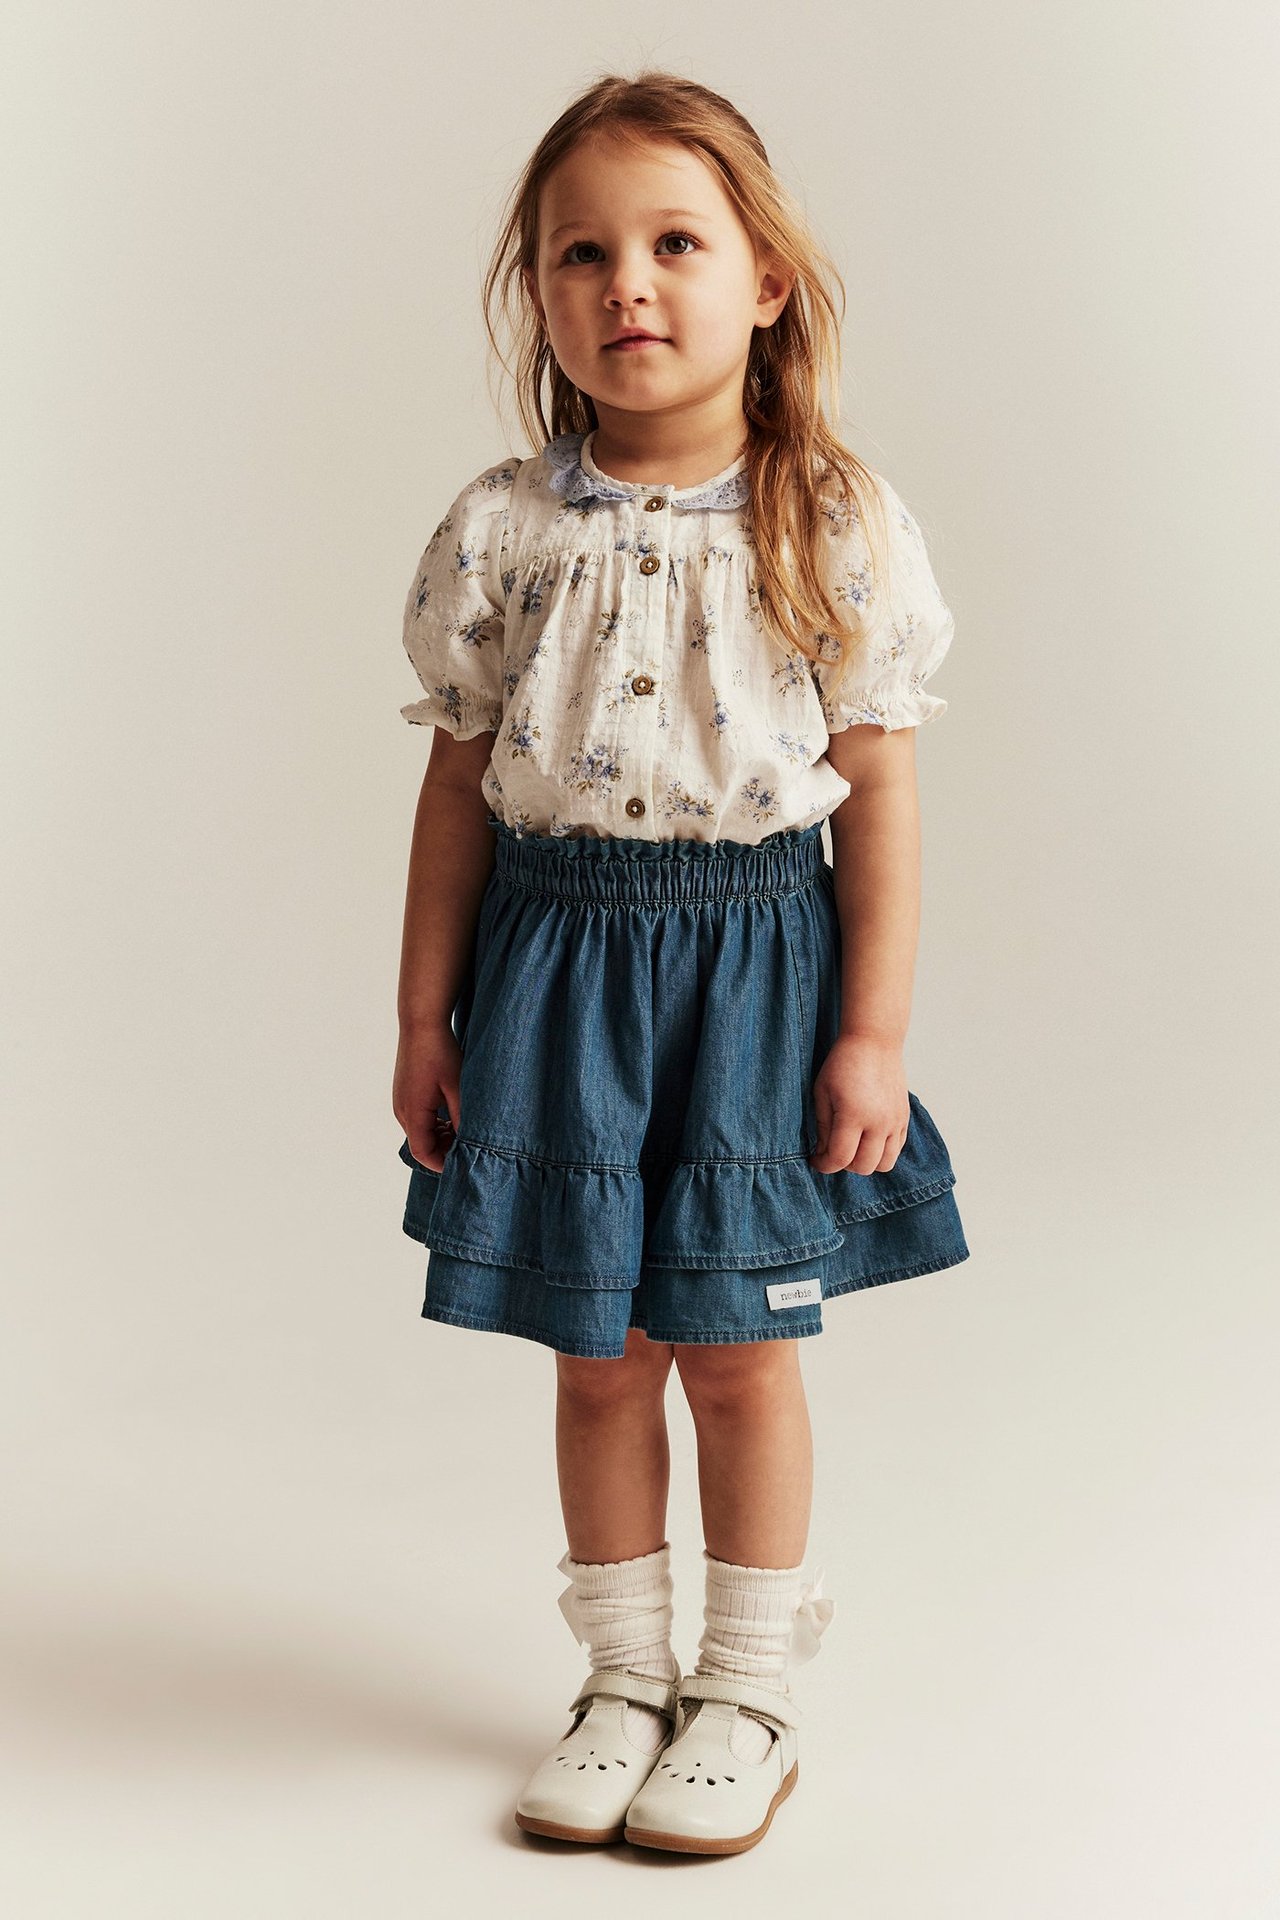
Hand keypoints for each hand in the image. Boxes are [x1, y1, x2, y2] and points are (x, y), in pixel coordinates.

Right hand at [392, 1022, 462, 1173]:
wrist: (421, 1024)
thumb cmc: (440, 1053)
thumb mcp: (457, 1087)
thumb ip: (461, 1118)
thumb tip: (469, 1142)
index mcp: (413, 1112)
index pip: (422, 1153)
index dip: (442, 1163)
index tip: (462, 1163)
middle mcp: (402, 1110)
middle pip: (421, 1144)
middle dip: (444, 1149)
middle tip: (468, 1143)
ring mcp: (401, 1101)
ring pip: (420, 1132)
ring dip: (440, 1135)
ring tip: (462, 1126)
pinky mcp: (404, 1093)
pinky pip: (418, 1118)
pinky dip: (434, 1123)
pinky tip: (451, 1112)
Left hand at [808, 1033, 909, 1175]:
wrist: (874, 1042)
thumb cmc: (843, 1063)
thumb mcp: (822, 1092)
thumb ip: (823, 1127)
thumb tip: (824, 1152)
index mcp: (854, 1115)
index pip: (840, 1158)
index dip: (824, 1165)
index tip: (816, 1160)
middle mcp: (879, 1122)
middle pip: (864, 1167)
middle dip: (844, 1165)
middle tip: (833, 1151)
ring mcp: (895, 1121)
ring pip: (885, 1164)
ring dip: (866, 1163)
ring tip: (853, 1148)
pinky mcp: (904, 1118)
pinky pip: (897, 1150)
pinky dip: (882, 1152)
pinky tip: (868, 1139)